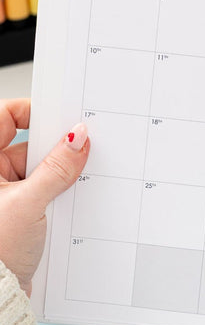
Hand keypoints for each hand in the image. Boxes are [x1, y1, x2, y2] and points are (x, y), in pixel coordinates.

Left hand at [0, 98, 88, 295]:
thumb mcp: (29, 204)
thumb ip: (57, 168)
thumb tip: (77, 138)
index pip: (6, 116)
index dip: (34, 112)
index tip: (63, 119)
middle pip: (28, 145)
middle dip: (55, 151)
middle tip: (76, 155)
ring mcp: (3, 194)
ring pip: (39, 169)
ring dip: (58, 177)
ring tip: (65, 192)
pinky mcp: (17, 212)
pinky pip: (42, 190)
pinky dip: (57, 194)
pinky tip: (65, 206)